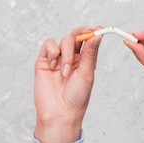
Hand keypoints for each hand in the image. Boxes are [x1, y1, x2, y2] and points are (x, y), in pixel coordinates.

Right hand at [33, 26, 101, 142]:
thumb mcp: (87, 74)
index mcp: (85, 61)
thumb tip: (98, 35)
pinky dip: (52, 51)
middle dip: (81, 34)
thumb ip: (90, 54)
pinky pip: (48, 44)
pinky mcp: (44, 61)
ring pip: (64, 40)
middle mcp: (72, 58)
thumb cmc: (77, 98)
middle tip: (86, 34)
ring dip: (66, 53)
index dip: (93, 33)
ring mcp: (58, 59)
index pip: (89, 40)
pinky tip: (54, 64)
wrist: (60, 113)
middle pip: (76, 36)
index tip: (99, 29)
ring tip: (65, 71)